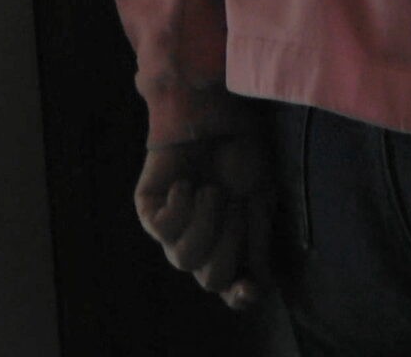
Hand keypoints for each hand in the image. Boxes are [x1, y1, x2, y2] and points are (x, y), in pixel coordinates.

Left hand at [134, 132, 276, 310]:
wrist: (216, 116)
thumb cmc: (243, 153)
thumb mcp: (261, 200)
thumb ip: (258, 242)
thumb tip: (261, 283)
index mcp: (230, 242)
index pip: (231, 287)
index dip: (239, 295)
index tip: (250, 288)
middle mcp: (199, 241)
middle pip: (211, 278)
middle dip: (229, 241)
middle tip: (235, 203)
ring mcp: (172, 229)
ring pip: (184, 259)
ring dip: (206, 222)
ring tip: (211, 190)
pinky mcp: (149, 211)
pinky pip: (163, 230)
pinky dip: (180, 206)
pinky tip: (186, 185)